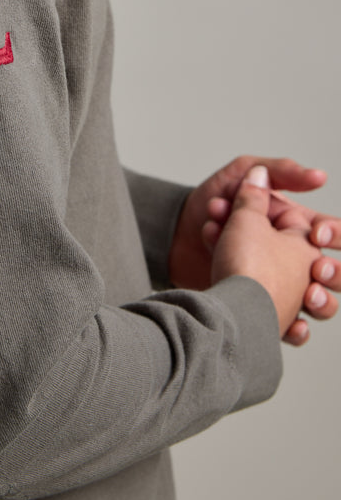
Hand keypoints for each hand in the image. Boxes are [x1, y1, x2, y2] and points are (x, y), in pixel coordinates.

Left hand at [169, 156, 340, 343]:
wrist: (174, 238)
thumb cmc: (206, 204)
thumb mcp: (238, 175)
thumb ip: (277, 172)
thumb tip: (319, 177)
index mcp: (292, 224)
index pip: (329, 232)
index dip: (333, 234)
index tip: (318, 235)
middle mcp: (290, 257)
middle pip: (332, 273)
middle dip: (332, 272)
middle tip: (316, 269)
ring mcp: (278, 286)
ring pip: (318, 303)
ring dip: (319, 300)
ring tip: (307, 294)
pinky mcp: (262, 309)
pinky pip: (291, 327)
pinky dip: (295, 327)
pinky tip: (293, 323)